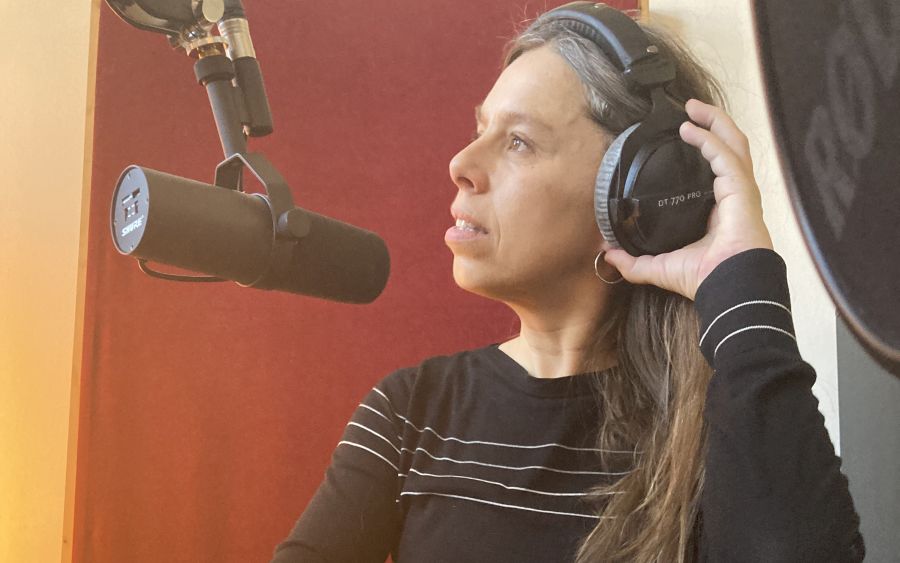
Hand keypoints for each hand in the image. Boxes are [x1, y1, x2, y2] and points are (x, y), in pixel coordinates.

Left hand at [603, 100, 773, 299]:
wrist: (727, 286)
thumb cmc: (703, 278)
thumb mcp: (658, 267)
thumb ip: (633, 262)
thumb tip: (607, 255)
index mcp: (718, 209)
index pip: (715, 169)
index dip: (703, 148)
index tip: (681, 133)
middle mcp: (732, 195)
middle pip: (728, 147)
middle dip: (711, 124)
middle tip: (688, 109)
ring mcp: (741, 190)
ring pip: (733, 143)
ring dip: (714, 121)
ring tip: (692, 107)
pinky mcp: (741, 188)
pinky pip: (726, 154)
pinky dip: (709, 138)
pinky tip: (689, 128)